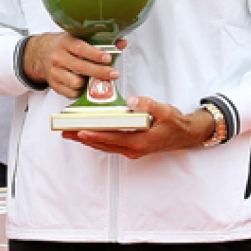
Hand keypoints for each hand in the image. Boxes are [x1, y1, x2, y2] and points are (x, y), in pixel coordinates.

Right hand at [23, 33, 124, 98]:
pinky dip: (81, 91)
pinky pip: (71, 93)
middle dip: (100, 72)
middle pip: (81, 67)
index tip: (108, 58)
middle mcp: (58, 57)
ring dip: (89, 83)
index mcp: (65, 43)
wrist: (38, 54)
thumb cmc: (61, 46)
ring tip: (96, 79)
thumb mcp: (76, 38)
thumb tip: (121, 43)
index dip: (95, 54)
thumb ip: (99, 41)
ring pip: (76, 83)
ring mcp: (54, 72)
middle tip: (113, 73)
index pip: (80, 49)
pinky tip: (85, 86)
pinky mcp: (54, 84)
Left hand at [63, 97, 215, 158]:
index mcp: (140, 141)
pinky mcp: (132, 147)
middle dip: (83, 138)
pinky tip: (88, 133)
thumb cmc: (175, 123)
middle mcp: (133, 148)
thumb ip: (148, 105)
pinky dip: (97, 139)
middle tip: (64, 132)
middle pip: (103, 144)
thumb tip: (131, 101)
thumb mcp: (165, 111)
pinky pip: (110, 145)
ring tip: (69, 133)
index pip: (112, 138)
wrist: (186, 135)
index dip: (94, 134)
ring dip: (87, 140)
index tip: (79, 131)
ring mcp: (132, 149)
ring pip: (105, 146)